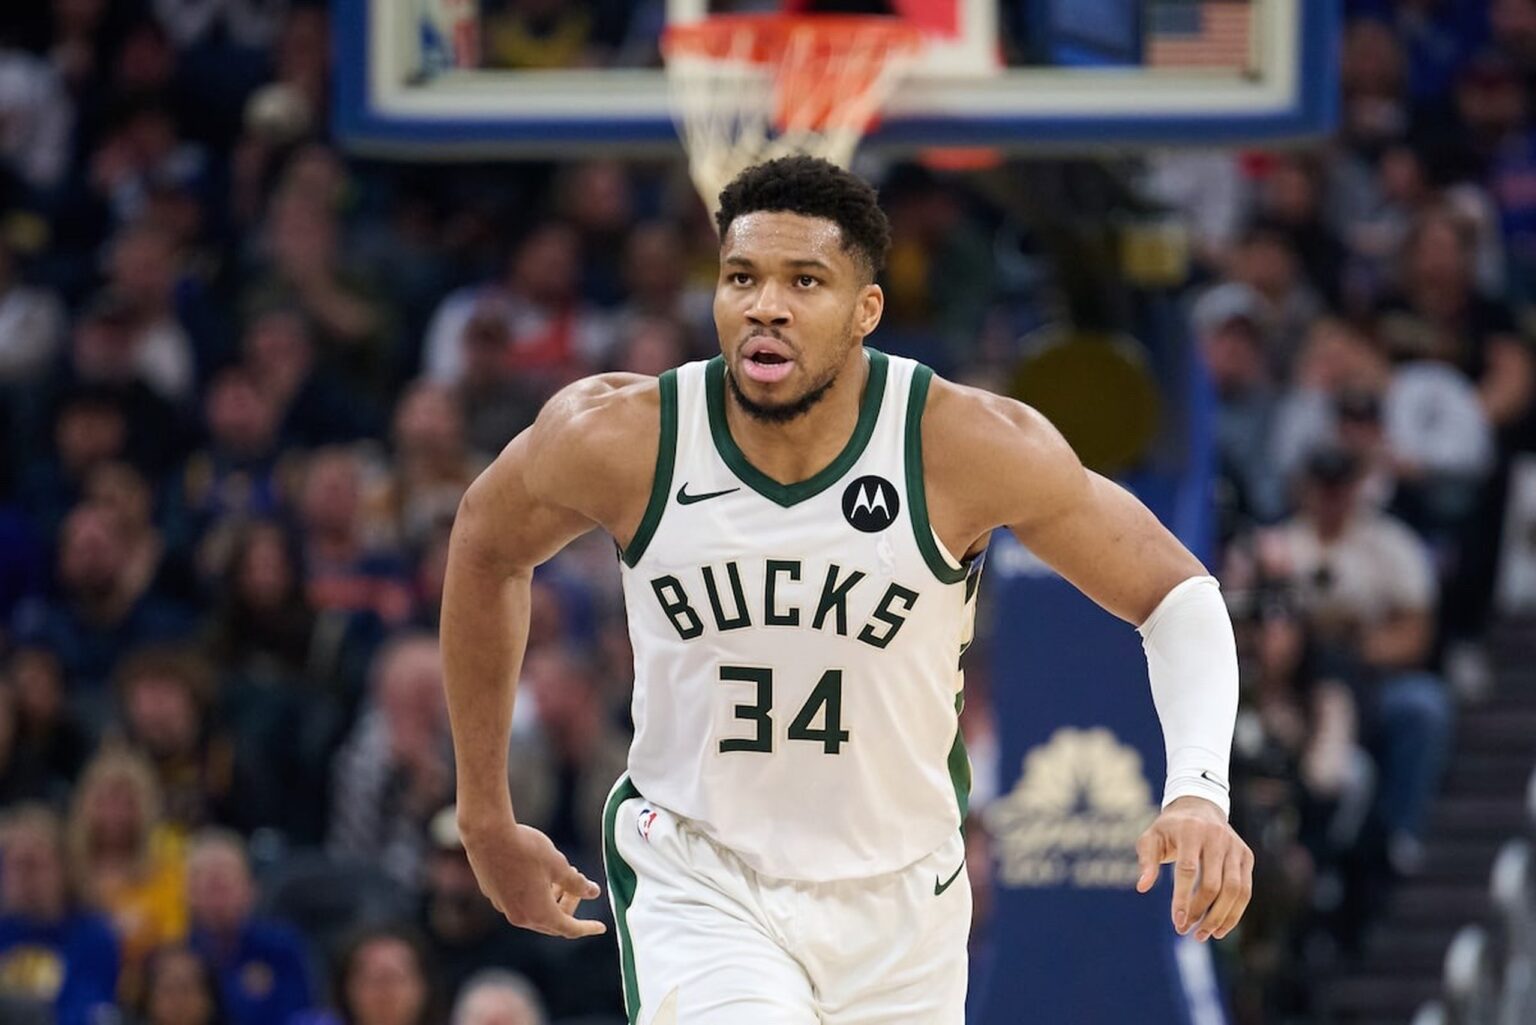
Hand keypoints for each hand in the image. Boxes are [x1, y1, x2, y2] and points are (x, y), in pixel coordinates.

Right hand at [458, 810, 605, 938]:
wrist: (487, 835)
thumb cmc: (525, 848)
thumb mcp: (558, 864)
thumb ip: (577, 883)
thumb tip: (593, 893)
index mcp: (539, 913)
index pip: (569, 929)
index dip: (587, 928)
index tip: (600, 927)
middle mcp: (520, 916)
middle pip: (552, 921)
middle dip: (569, 906)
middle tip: (579, 886)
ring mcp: (504, 907)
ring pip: (535, 912)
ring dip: (552, 899)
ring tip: (560, 876)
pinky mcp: (494, 895)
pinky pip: (520, 903)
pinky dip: (535, 895)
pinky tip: (538, 873)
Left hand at [1135, 796, 1252, 941]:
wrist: (1199, 807)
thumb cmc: (1170, 828)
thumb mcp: (1151, 838)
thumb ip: (1146, 860)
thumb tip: (1142, 887)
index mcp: (1191, 831)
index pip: (1188, 869)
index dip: (1183, 898)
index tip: (1177, 922)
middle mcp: (1217, 838)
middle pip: (1214, 884)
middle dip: (1200, 912)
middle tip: (1186, 930)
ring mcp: (1235, 847)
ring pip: (1234, 890)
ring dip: (1220, 918)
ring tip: (1203, 935)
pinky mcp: (1246, 856)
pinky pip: (1245, 890)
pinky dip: (1234, 912)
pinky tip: (1220, 928)